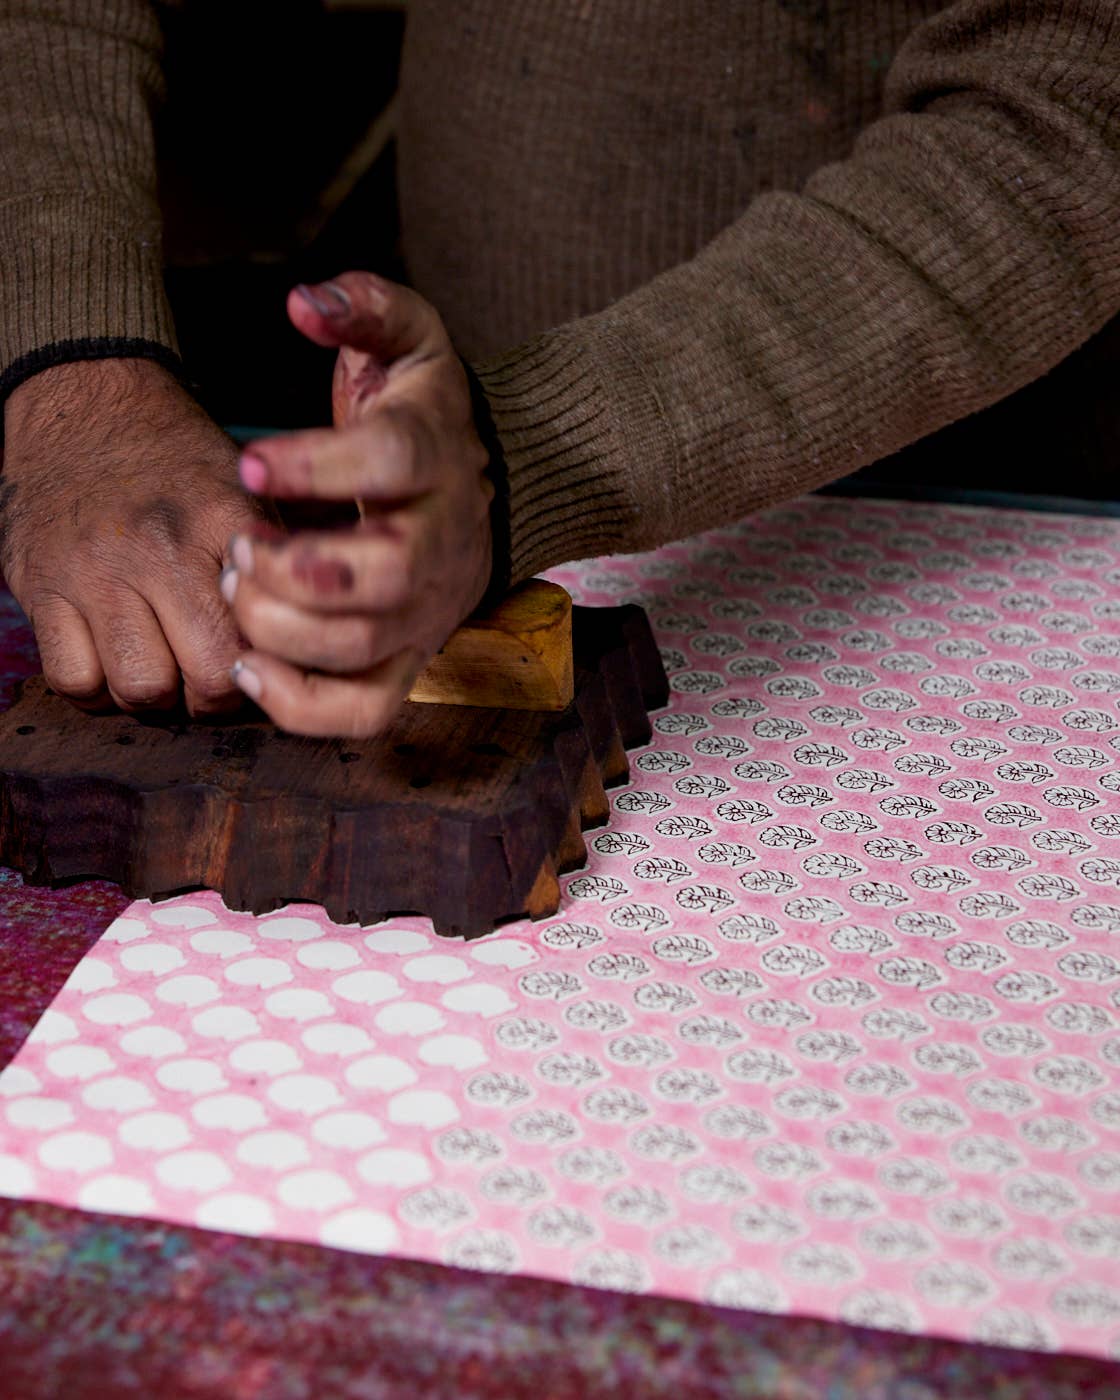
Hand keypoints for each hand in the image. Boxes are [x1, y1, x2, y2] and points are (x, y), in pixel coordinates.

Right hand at [1, 358, 265, 714]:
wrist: (82, 404)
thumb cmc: (176, 462)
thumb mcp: (243, 488)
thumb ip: (282, 558)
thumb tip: (321, 631)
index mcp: (221, 522)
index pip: (267, 630)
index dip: (274, 662)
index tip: (267, 657)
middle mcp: (158, 548)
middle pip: (209, 675)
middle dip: (217, 692)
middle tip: (213, 671)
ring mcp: (94, 572)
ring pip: (141, 689)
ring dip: (157, 693)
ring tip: (162, 660)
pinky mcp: (40, 588)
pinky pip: (75, 680)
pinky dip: (95, 686)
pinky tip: (110, 658)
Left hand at [222, 273, 492, 736]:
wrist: (490, 486)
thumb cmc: (425, 416)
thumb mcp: (410, 341)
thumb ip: (364, 308)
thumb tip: (304, 303)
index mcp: (437, 458)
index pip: (391, 460)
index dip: (317, 465)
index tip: (249, 464)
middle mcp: (442, 542)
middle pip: (385, 573)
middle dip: (296, 568)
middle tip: (240, 547)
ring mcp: (429, 609)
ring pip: (365, 646)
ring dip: (283, 628)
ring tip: (237, 589)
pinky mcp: (412, 657)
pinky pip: (366, 711)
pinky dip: (302, 706)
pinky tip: (250, 665)